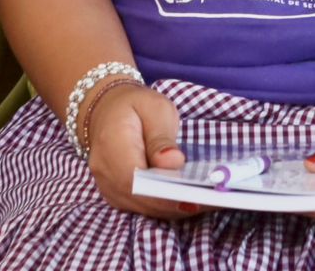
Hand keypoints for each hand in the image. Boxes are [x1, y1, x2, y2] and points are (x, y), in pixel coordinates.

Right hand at [86, 82, 206, 219]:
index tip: (193, 196)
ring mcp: (107, 186)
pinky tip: (190, 201)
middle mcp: (105, 172)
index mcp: (112, 145)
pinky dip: (165, 206)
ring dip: (173, 208)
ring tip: (207, 202)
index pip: (134, 179)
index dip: (162, 193)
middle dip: (175, 203)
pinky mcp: (116, 193)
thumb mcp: (155, 109)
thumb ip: (162, 137)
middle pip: (139, 198)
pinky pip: (141, 205)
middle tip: (210, 201)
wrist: (107, 110)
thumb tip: (173, 163)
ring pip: (141, 206)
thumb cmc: (135, 105)